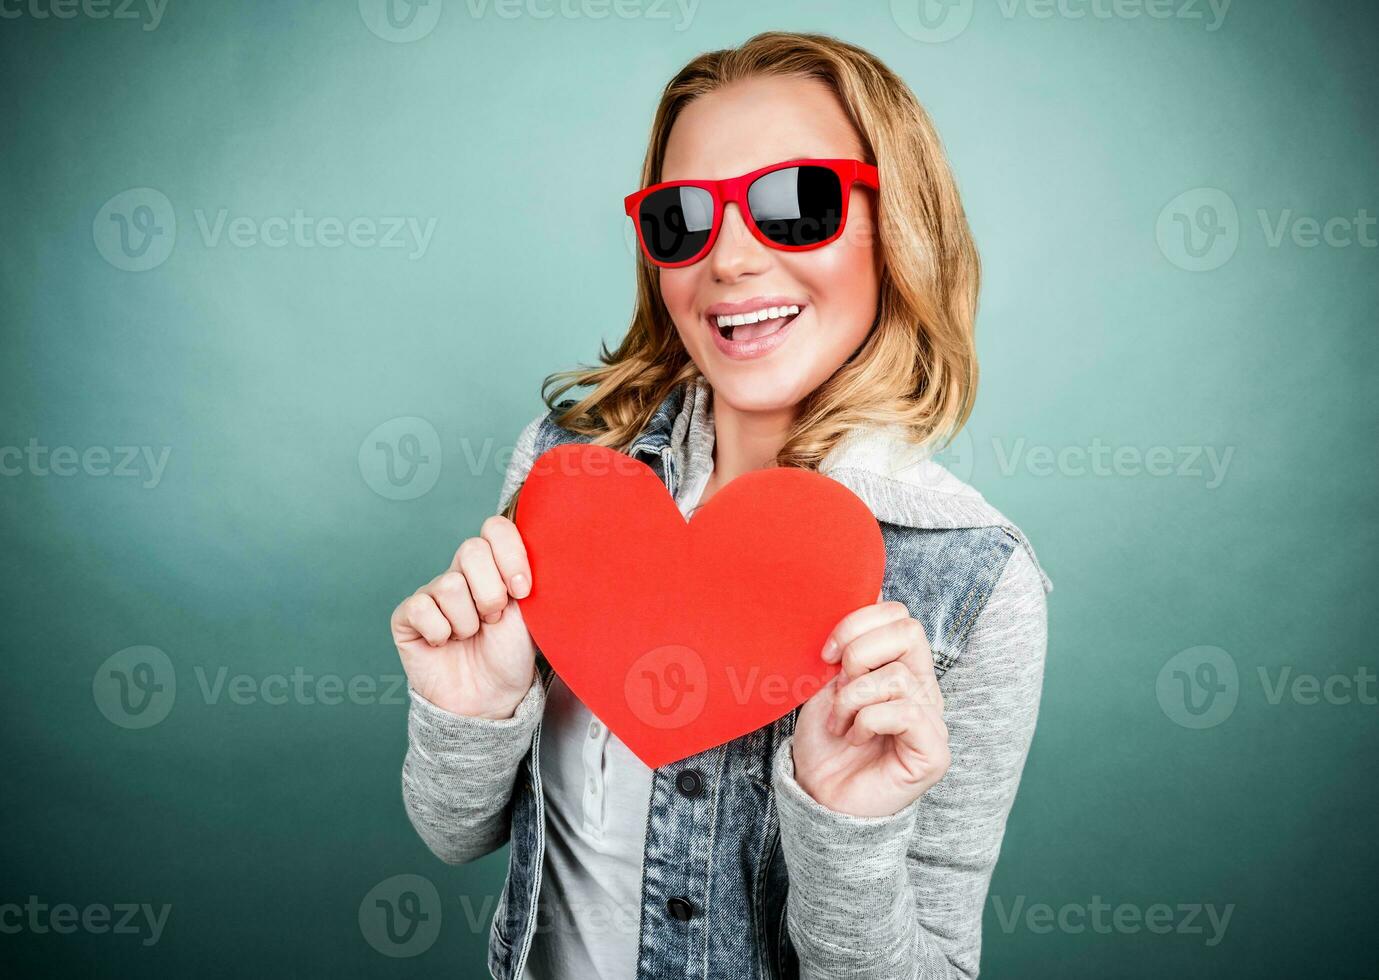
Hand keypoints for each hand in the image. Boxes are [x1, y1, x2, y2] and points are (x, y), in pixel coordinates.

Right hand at [391, 515, 535, 718]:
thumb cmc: (511, 654)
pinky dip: (440, 633)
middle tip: (494, 620)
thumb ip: (528, 575)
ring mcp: (432, 593)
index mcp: (493, 565)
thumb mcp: (531, 612)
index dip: (510, 554)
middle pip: (471, 550)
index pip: (495, 528)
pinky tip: (444, 644)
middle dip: (491, 594)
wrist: (490, 698)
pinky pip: (421, 609)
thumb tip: (544, 543)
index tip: (523, 590)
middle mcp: (460, 573)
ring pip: (449, 585)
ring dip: (467, 621)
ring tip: (470, 636)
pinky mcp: (407, 616)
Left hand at [791, 598, 949, 817]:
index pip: (898, 616)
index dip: (856, 623)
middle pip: (909, 631)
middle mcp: (923, 689)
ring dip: (852, 698)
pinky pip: (904, 712)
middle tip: (837, 684)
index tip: (824, 654)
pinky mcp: (934, 751)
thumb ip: (846, 648)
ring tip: (839, 723)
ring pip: (897, 676)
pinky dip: (867, 721)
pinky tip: (855, 738)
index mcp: (901, 668)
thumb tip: (860, 596)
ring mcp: (932, 720)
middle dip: (858, 651)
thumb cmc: (823, 743)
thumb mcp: (827, 684)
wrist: (819, 798)